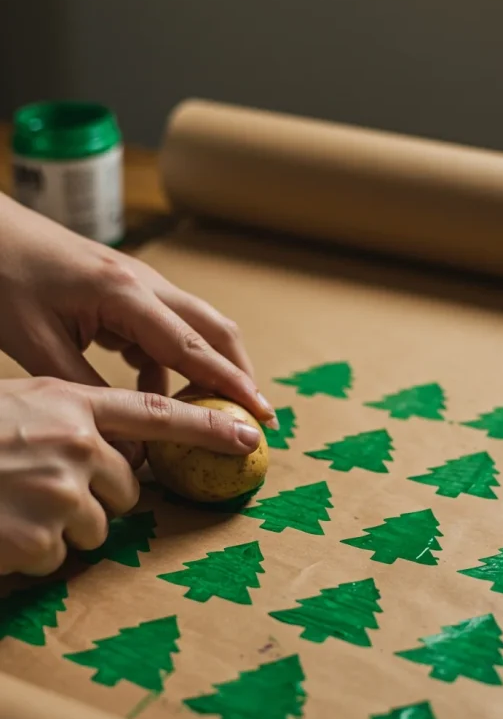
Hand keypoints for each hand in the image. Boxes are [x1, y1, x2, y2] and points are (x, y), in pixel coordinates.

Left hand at [0, 194, 276, 430]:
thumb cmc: (1, 276)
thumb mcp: (37, 345)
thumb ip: (87, 392)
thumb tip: (129, 443)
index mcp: (125, 294)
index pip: (193, 348)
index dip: (231, 385)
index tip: (261, 414)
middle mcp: (142, 284)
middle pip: (212, 329)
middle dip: (239, 372)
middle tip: (256, 415)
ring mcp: (135, 284)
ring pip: (191, 328)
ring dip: (207, 368)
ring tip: (212, 411)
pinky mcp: (121, 291)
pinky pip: (161, 331)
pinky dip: (169, 363)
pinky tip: (157, 390)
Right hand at [0, 376, 261, 575]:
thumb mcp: (16, 407)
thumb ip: (68, 421)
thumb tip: (107, 449)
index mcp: (68, 403)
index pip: (155, 414)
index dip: (208, 427)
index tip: (251, 435)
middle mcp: (74, 443)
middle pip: (126, 487)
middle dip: (96, 496)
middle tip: (43, 490)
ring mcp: (59, 491)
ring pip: (96, 527)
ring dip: (62, 528)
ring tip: (13, 508)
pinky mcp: (40, 537)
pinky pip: (60, 557)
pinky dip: (34, 554)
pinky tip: (3, 532)